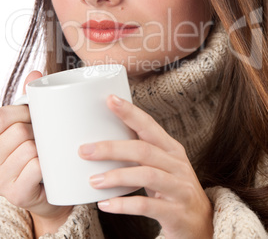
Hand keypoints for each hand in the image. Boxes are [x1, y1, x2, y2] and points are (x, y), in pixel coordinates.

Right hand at [0, 71, 72, 234]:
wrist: (57, 192)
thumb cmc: (43, 155)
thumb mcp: (34, 126)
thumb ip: (31, 101)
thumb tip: (36, 72)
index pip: (2, 116)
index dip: (23, 113)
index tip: (34, 118)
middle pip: (18, 131)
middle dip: (37, 132)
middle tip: (44, 141)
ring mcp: (2, 179)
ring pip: (28, 148)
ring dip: (44, 150)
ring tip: (46, 156)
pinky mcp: (16, 194)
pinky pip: (34, 167)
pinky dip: (46, 166)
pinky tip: (48, 171)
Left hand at [79, 95, 212, 238]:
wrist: (202, 222)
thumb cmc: (173, 188)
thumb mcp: (161, 166)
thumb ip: (140, 153)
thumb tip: (102, 141)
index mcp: (171, 149)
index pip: (149, 125)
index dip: (130, 112)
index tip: (110, 100)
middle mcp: (177, 164)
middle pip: (143, 149)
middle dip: (112, 148)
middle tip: (85, 150)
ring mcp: (179, 188)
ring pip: (146, 174)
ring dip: (117, 175)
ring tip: (94, 179)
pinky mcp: (176, 212)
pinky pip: (147, 205)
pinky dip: (124, 204)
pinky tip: (106, 204)